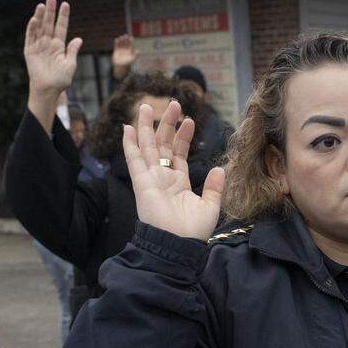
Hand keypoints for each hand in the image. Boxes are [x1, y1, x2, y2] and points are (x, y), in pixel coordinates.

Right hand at [24, 0, 82, 99]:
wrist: (48, 90)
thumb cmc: (60, 80)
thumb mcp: (70, 65)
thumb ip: (72, 51)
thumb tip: (79, 39)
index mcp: (59, 46)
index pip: (61, 27)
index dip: (63, 16)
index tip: (65, 4)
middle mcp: (48, 43)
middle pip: (50, 24)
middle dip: (51, 11)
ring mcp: (39, 46)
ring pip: (39, 28)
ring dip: (40, 17)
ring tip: (42, 5)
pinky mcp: (30, 51)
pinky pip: (30, 37)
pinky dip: (32, 29)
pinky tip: (34, 19)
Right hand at [111, 33, 137, 79]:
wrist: (120, 67)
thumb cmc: (127, 64)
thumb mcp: (132, 59)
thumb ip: (135, 55)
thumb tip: (138, 51)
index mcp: (129, 51)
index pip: (130, 44)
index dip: (130, 41)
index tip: (131, 37)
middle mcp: (125, 50)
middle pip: (126, 43)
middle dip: (126, 39)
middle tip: (126, 35)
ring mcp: (121, 50)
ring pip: (121, 43)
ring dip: (121, 40)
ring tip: (121, 37)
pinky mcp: (116, 51)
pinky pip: (116, 46)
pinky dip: (116, 42)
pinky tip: (116, 39)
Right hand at [122, 101, 224, 240]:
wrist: (178, 244)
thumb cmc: (193, 231)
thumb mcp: (210, 206)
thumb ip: (214, 187)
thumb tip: (220, 168)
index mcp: (178, 183)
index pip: (179, 153)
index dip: (183, 136)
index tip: (190, 120)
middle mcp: (163, 178)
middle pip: (163, 145)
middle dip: (166, 124)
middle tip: (173, 103)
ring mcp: (151, 179)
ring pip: (147, 147)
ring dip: (146, 126)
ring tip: (146, 105)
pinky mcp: (141, 183)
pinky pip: (133, 160)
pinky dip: (130, 144)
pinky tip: (127, 127)